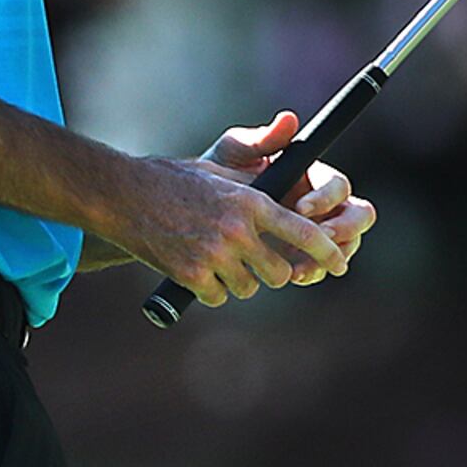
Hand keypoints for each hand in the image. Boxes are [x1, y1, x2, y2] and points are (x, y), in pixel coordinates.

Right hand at [104, 113, 361, 310]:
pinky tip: (199, 271)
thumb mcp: (222, 169)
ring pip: (249, 288)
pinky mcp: (191, 275)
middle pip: (279, 272)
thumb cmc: (175, 178)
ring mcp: (214, 255)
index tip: (341, 263)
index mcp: (252, 201)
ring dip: (240, 281)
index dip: (328, 251)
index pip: (305, 232)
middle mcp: (238, 230)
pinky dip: (213, 290)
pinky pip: (219, 297)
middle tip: (259, 264)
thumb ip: (259, 178)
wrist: (125, 195)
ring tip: (220, 261)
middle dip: (273, 272)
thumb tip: (293, 176)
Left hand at [204, 111, 376, 286]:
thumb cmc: (221, 173)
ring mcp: (319, 231)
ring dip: (331, 255)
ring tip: (302, 267)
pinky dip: (314, 271)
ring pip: (347, 244)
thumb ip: (260, 140)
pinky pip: (323, 266)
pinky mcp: (307, 255)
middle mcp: (325, 204)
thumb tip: (288, 119)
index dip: (327, 197)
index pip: (338, 185)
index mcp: (313, 177)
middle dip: (346, 228)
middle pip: (358, 214)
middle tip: (322, 238)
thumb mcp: (235, 153)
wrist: (200, 211)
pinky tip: (293, 274)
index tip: (301, 209)